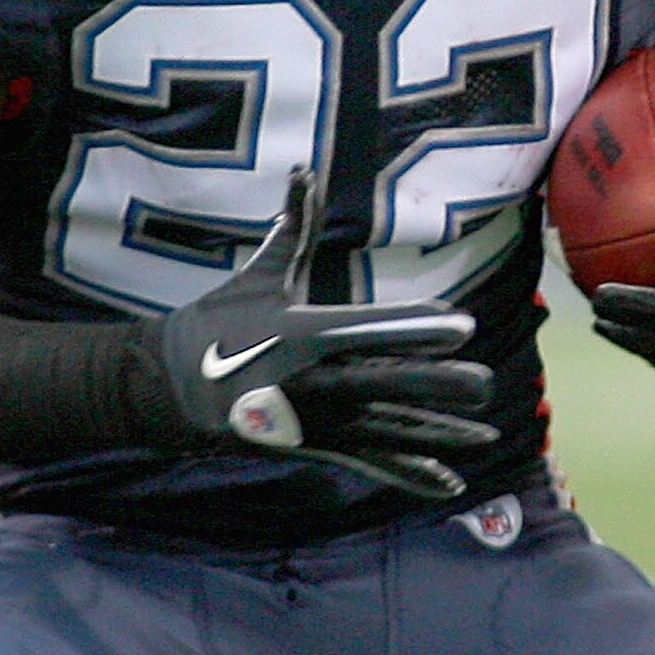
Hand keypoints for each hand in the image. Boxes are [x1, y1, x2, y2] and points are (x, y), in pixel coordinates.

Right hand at [144, 174, 495, 498]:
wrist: (168, 389)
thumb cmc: (219, 324)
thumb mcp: (259, 275)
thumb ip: (293, 227)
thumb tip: (304, 170)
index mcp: (306, 334)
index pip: (372, 330)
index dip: (419, 328)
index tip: (461, 325)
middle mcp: (317, 380)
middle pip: (388, 383)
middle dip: (439, 385)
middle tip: (484, 385)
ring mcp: (318, 420)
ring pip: (389, 430)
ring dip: (440, 436)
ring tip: (487, 437)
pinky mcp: (316, 447)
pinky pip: (372, 463)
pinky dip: (411, 474)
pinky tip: (450, 484)